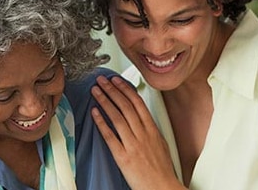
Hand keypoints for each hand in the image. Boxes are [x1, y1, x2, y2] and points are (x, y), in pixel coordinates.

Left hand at [91, 75, 185, 189]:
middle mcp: (143, 134)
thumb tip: (142, 118)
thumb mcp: (161, 144)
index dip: (125, 89)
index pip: (137, 103)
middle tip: (101, 80)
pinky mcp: (123, 157)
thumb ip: (150, 130)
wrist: (162, 188)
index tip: (115, 80)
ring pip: (117, 117)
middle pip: (125, 106)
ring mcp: (133, 145)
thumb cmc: (162, 170)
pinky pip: (110, 136)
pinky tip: (94, 113)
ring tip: (95, 91)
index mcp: (152, 130)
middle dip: (112, 90)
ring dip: (105, 101)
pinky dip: (102, 123)